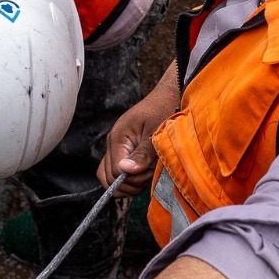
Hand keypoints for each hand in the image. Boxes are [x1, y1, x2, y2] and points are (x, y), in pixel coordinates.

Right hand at [98, 64, 180, 194]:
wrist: (170, 95)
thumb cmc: (165, 110)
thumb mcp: (156, 134)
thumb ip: (141, 154)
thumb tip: (125, 171)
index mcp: (118, 138)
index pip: (114, 172)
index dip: (131, 179)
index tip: (149, 172)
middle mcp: (113, 143)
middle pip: (108, 177)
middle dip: (129, 183)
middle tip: (149, 174)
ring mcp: (117, 147)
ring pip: (111, 175)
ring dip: (130, 181)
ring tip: (149, 171)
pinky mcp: (124, 149)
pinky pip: (119, 169)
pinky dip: (131, 176)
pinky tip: (146, 170)